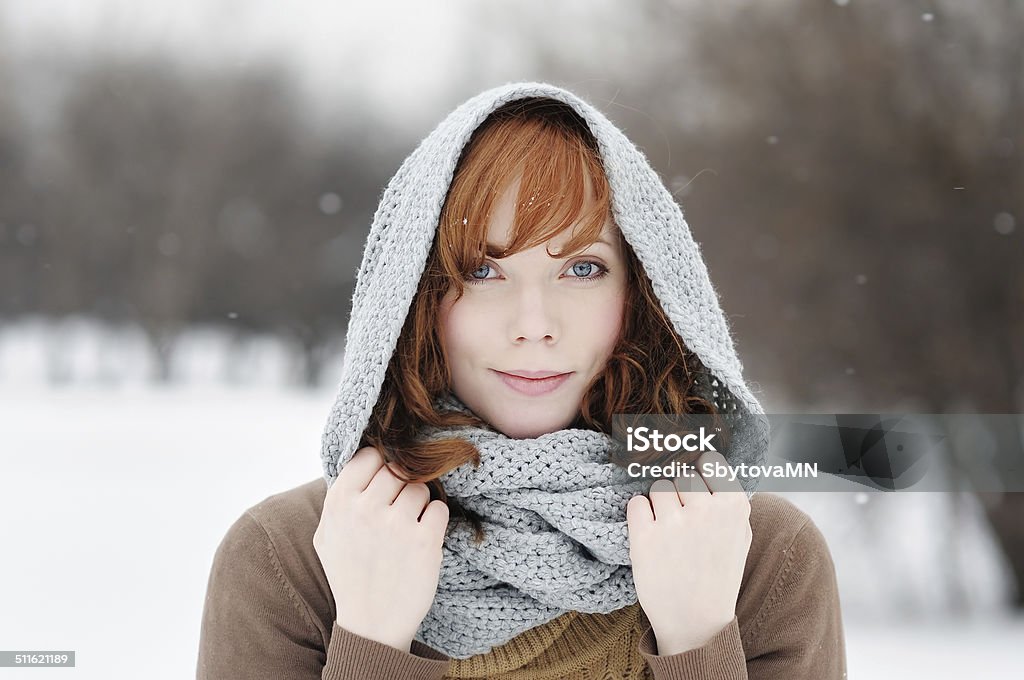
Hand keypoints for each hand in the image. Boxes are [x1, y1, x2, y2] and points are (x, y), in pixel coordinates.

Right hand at [313, 446, 448, 651]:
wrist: (371, 624)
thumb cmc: (350, 575)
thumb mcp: (327, 534)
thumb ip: (340, 496)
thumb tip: (363, 459)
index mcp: (339, 503)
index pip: (370, 455)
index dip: (381, 466)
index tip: (384, 485)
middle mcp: (365, 509)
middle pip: (398, 469)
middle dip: (401, 487)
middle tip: (397, 512)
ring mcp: (396, 525)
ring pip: (421, 488)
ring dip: (419, 505)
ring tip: (408, 530)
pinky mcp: (424, 542)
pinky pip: (439, 509)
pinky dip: (435, 522)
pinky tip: (422, 540)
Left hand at [626, 451, 751, 655]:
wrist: (696, 621)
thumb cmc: (718, 576)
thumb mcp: (740, 536)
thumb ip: (732, 500)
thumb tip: (714, 463)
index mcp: (733, 506)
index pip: (710, 461)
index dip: (700, 474)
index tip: (697, 492)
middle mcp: (705, 509)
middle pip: (682, 475)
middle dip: (679, 493)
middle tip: (682, 520)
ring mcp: (674, 522)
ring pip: (659, 486)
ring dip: (659, 503)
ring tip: (668, 531)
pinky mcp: (644, 537)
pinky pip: (636, 503)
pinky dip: (639, 516)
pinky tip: (650, 534)